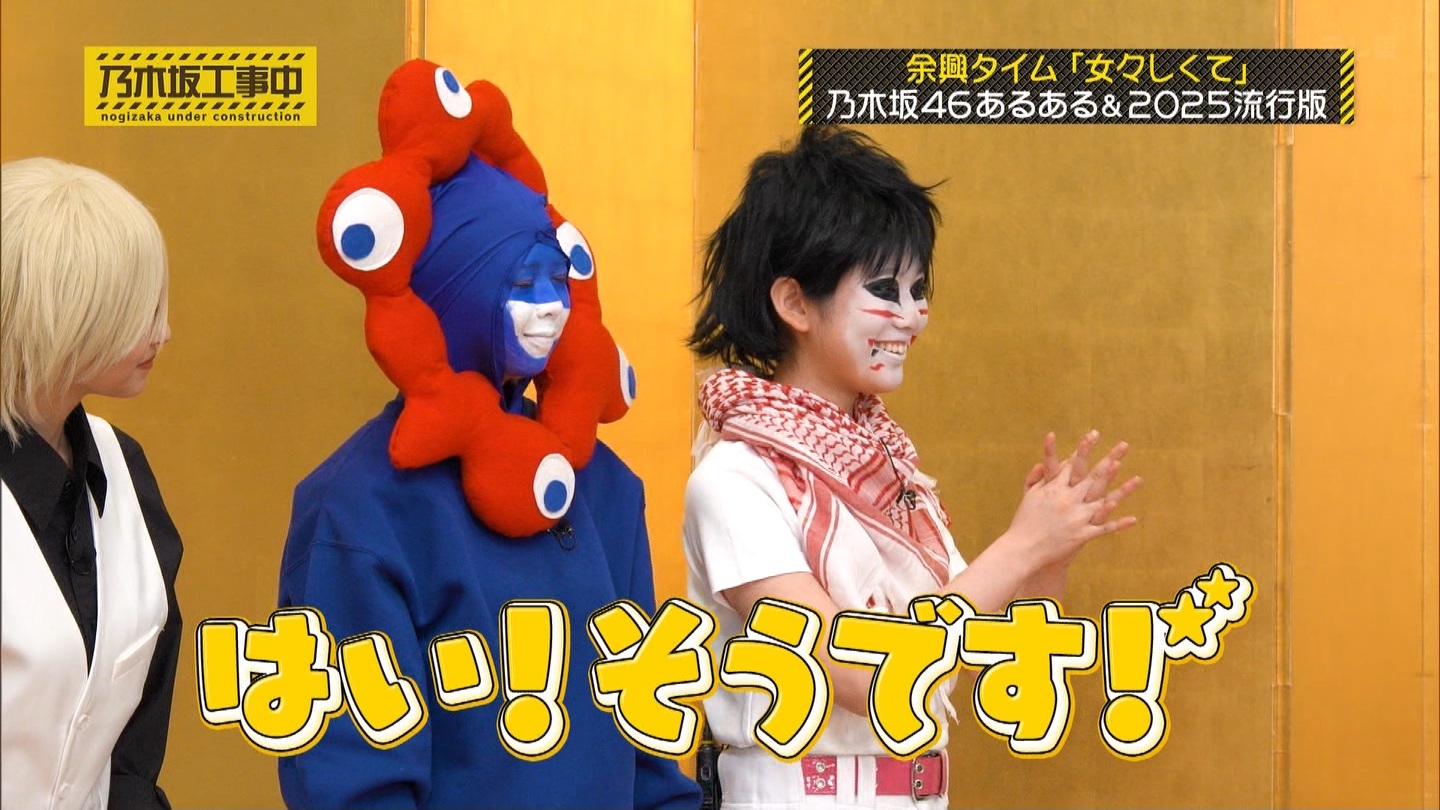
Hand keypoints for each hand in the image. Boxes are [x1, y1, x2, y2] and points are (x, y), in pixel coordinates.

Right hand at [1009, 432, 1141, 570]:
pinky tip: (1133, 518)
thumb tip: (1041, 463)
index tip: (1094, 433)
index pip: (1073, 463)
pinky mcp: (1081, 535)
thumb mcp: (1028, 496)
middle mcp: (1068, 499)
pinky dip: (1118, 524)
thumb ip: (1036, 478)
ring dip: (1122, 490)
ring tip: (1138, 479)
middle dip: (1110, 459)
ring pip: (1104, 500)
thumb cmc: (1024, 521)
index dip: (1084, 448)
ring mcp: (1076, 518)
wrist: (1023, 548)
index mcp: (1055, 488)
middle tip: (1123, 446)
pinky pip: (1103, 529)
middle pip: (1093, 476)